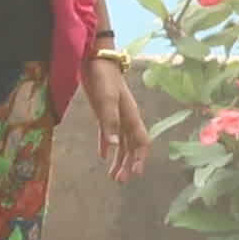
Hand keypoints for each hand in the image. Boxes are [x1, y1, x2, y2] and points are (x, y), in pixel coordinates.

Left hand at [88, 60, 152, 180]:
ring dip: (119, 159)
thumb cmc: (104, 78)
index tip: (136, 174)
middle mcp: (127, 118)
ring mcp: (117, 116)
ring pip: (122, 142)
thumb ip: (109, 124)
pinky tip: (105, 156)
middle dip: (128, 164)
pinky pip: (110, 134)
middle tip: (120, 180)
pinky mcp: (105, 112)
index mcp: (131, 117)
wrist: (97, 59)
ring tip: (113, 175)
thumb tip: (115, 148)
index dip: (140, 159)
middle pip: (132, 146)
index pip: (140, 143)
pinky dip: (108, 146)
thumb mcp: (106, 101)